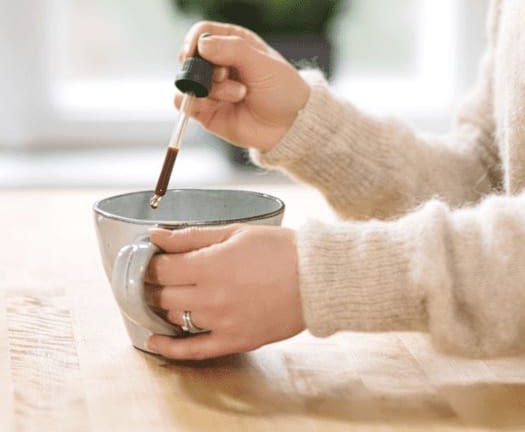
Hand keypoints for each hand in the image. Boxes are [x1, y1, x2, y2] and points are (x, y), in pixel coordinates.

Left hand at [143, 223, 304, 359]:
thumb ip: (193, 235)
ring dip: (164, 307)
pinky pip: (191, 351)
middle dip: (153, 284)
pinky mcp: (232, 341)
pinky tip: (155, 339)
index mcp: (212, 265)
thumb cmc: (281, 249)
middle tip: (155, 276)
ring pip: (175, 318)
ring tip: (165, 295)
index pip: (162, 268)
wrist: (317, 278)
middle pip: (163, 295)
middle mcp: (211, 297)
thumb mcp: (238, 232)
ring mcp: (221, 322)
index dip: (150, 262)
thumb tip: (156, 235)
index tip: (149, 257)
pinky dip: (169, 347)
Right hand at [175, 21, 311, 152]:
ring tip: (240, 94)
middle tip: (225, 75)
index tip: (195, 52)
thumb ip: (234, 50)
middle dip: (203, 68)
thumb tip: (202, 44)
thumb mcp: (263, 64)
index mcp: (234, 43)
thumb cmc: (282, 89)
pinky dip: (196, 103)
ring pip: (188, 81)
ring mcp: (211, 87)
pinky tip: (220, 105)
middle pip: (189, 57)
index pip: (202, 32)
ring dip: (213, 88)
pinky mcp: (205, 110)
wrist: (289, 125)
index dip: (195, 40)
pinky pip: (184, 103)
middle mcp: (219, 62)